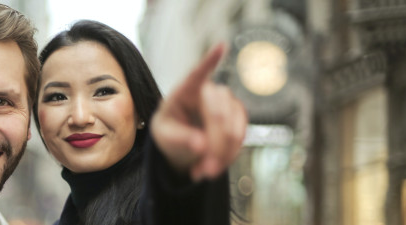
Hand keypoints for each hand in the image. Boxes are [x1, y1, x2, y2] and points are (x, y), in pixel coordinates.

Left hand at [150, 43, 247, 181]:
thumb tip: (201, 145)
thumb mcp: (164, 136)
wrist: (182, 143)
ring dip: (222, 155)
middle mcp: (209, 91)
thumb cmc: (168, 132)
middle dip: (212, 147)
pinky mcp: (239, 115)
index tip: (221, 46)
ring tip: (204, 173)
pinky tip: (214, 166)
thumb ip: (179, 138)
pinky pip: (241, 136)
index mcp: (185, 90)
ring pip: (234, 129)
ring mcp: (227, 102)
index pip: (197, 74)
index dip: (209, 61)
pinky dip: (229, 155)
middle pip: (218, 116)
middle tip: (202, 172)